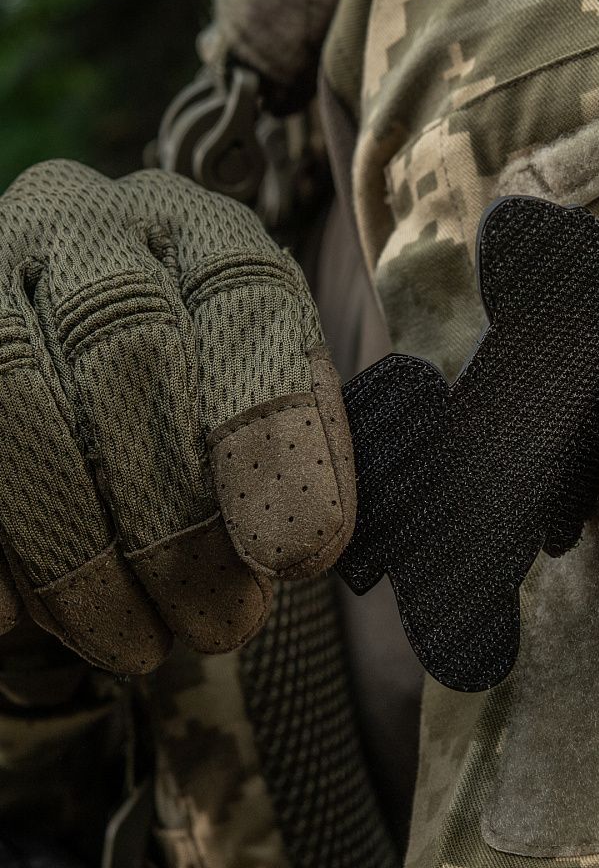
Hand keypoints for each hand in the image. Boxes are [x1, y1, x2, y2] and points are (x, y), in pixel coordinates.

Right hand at [0, 161, 354, 672]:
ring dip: (77, 549)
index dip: (268, 432)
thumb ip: (296, 443)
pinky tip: (13, 619)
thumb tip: (300, 545)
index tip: (293, 555)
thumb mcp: (266, 390)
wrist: (84, 343)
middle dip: (175, 510)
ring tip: (135, 644)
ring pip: (15, 397)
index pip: (244, 301)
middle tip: (221, 624)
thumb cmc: (201, 378)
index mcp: (198, 228)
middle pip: (123, 348)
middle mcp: (82, 223)